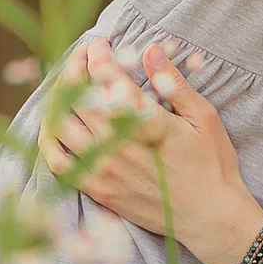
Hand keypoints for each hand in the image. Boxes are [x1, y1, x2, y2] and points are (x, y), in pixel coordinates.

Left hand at [39, 40, 262, 263]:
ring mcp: (104, 170)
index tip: (99, 44)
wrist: (210, 218)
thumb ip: (173, 83)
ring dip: (59, 98)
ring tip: (69, 85)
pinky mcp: (97, 189)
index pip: (108, 80)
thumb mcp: (203, 118)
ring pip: (61, 126)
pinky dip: (50, 136)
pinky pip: (57, 160)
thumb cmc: (212, 165)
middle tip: (82, 56)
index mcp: (147, 124)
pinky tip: (57, 122)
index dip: (98, 56)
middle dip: (75, 69)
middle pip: (78, 98)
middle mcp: (119, 146)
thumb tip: (150, 50)